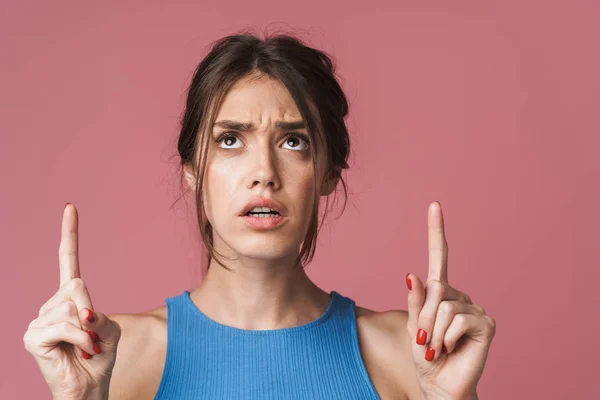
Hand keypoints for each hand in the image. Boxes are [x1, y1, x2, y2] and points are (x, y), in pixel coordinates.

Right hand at [23, 204, 120, 399]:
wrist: (90, 386)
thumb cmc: (99, 357)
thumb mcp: (108, 329)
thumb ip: (98, 314)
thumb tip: (80, 312)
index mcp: (70, 298)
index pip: (68, 259)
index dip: (69, 234)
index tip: (70, 207)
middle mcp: (50, 304)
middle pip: (77, 285)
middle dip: (92, 310)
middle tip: (93, 336)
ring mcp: (38, 319)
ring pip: (72, 307)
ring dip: (89, 332)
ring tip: (85, 347)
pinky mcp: (32, 336)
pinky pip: (67, 325)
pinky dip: (83, 340)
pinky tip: (80, 352)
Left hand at [405, 202, 495, 399]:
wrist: (439, 384)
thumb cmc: (426, 355)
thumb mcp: (413, 326)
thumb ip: (414, 301)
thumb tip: (411, 274)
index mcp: (440, 293)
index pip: (439, 257)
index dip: (436, 231)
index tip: (434, 205)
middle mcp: (459, 296)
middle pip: (434, 290)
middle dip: (422, 318)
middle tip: (426, 340)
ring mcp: (474, 308)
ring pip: (443, 305)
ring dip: (433, 331)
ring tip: (438, 346)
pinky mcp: (485, 324)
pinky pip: (457, 319)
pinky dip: (446, 337)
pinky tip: (451, 347)